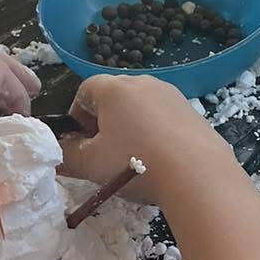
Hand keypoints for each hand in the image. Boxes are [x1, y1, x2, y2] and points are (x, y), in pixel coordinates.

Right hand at [57, 74, 240, 208]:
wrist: (198, 176)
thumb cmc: (135, 164)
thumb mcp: (90, 165)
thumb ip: (67, 155)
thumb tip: (61, 150)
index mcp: (115, 88)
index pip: (85, 90)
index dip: (77, 116)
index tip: (81, 142)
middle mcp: (145, 83)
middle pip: (115, 97)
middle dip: (105, 122)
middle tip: (106, 153)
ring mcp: (173, 96)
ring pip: (142, 109)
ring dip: (133, 129)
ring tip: (135, 160)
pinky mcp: (194, 113)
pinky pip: (166, 120)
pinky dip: (158, 136)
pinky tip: (162, 162)